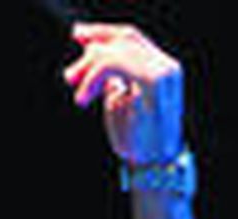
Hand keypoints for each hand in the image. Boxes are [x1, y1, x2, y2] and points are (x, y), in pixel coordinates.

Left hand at [61, 23, 185, 164]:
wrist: (153, 167)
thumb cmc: (136, 140)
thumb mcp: (118, 101)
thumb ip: (110, 78)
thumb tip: (91, 55)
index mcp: (161, 67)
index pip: (131, 38)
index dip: (103, 33)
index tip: (78, 34)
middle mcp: (167, 65)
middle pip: (124, 37)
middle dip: (92, 49)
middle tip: (70, 75)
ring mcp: (164, 71)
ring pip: (117, 50)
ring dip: (88, 67)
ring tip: (75, 86)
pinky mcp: (154, 81)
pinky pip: (115, 63)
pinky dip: (93, 77)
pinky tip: (83, 99)